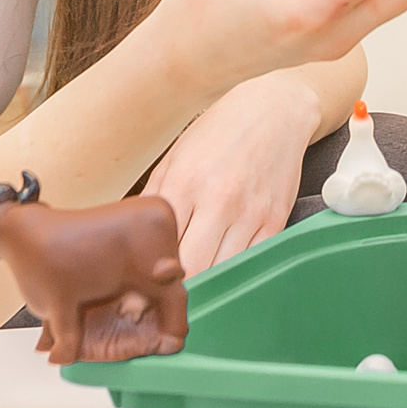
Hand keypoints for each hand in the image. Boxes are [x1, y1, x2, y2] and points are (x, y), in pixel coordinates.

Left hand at [142, 73, 318, 273]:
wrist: (275, 110)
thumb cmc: (220, 132)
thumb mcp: (176, 156)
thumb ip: (154, 197)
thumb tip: (131, 236)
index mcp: (186, 182)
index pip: (162, 245)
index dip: (150, 272)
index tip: (144, 287)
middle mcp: (220, 201)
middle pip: (193, 268)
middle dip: (177, 288)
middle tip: (167, 297)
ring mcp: (251, 213)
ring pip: (224, 272)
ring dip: (208, 286)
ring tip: (194, 291)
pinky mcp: (275, 221)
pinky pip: (252, 262)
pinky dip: (236, 273)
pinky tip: (225, 273)